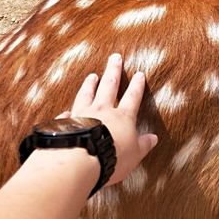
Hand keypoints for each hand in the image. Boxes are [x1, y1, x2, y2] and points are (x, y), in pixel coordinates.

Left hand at [60, 53, 157, 185]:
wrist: (80, 161)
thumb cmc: (112, 157)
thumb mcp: (135, 154)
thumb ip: (143, 144)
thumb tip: (153, 138)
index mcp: (122, 117)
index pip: (132, 97)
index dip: (137, 85)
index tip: (139, 73)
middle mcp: (102, 111)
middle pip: (109, 86)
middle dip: (113, 71)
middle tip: (115, 57)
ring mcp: (82, 115)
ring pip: (87, 94)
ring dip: (90, 84)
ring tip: (92, 75)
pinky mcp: (66, 124)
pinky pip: (66, 116)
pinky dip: (67, 113)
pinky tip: (65, 111)